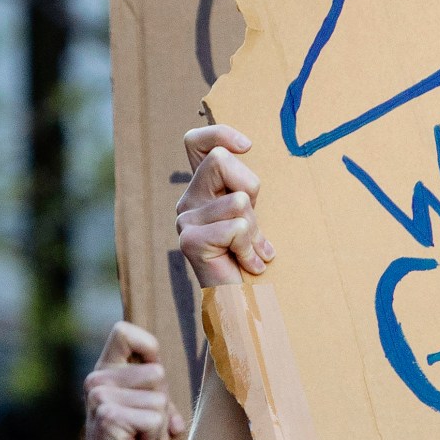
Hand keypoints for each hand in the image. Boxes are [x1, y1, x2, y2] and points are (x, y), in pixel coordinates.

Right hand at [87, 322, 186, 439]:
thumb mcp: (145, 408)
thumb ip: (157, 389)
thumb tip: (191, 384)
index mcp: (105, 371)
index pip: (124, 331)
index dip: (147, 346)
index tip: (154, 369)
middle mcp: (98, 379)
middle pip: (157, 372)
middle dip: (164, 404)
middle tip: (151, 428)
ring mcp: (100, 396)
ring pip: (159, 399)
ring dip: (161, 427)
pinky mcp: (109, 415)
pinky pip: (154, 419)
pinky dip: (155, 439)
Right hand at [177, 124, 271, 286]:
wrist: (243, 305)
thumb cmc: (251, 259)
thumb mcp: (252, 214)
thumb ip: (244, 188)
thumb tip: (245, 147)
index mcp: (201, 190)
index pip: (195, 143)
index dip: (220, 134)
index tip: (247, 146)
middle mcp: (187, 201)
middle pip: (221, 159)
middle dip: (250, 188)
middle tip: (252, 224)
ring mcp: (184, 221)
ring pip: (236, 199)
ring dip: (254, 228)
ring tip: (249, 250)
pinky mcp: (190, 241)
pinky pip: (236, 227)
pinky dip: (250, 247)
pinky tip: (247, 264)